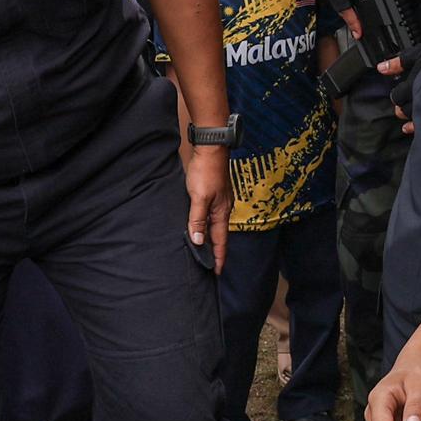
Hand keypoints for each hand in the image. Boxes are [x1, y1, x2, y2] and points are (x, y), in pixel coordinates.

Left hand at [185, 145, 230, 269]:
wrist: (211, 148)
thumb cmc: (205, 171)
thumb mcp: (199, 197)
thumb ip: (197, 220)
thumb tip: (197, 241)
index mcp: (221, 212)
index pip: (220, 241)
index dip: (218, 257)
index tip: (217, 273)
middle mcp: (223, 209)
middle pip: (219, 235)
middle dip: (215, 251)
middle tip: (210, 266)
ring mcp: (220, 201)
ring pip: (215, 225)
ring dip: (211, 238)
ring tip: (205, 250)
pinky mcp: (215, 193)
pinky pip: (211, 215)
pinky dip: (207, 225)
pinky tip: (201, 225)